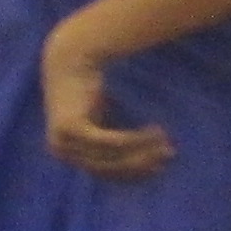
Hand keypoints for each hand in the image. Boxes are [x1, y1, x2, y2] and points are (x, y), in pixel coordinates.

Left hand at [41, 25, 171, 181]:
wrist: (71, 56)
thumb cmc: (89, 86)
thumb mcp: (101, 118)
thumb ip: (115, 140)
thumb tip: (147, 159)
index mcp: (70, 153)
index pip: (106, 173)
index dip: (134, 173)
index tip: (160, 167)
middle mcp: (63, 152)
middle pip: (109, 169)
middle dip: (141, 165)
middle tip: (168, 156)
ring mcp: (64, 141)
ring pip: (112, 156)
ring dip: (142, 151)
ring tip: (165, 143)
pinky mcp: (73, 128)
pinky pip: (110, 140)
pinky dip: (135, 139)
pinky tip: (154, 132)